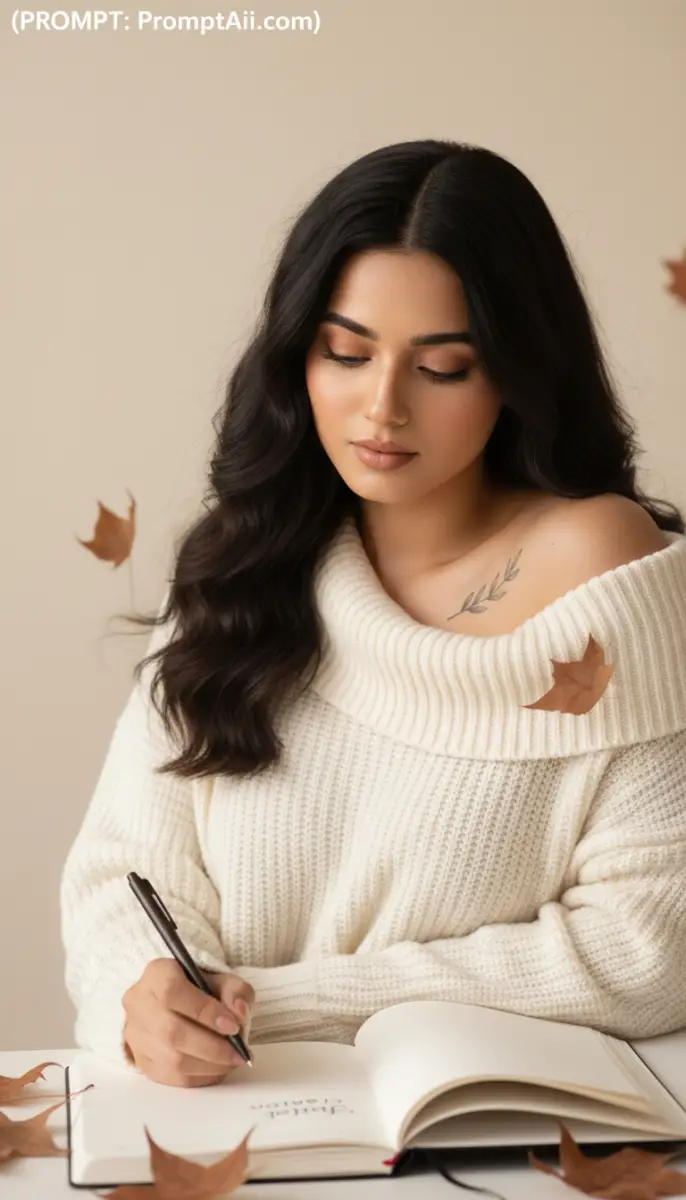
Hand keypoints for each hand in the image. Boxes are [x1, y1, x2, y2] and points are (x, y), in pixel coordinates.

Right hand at [122, 958, 254, 1086]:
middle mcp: (139, 1003)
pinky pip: (170, 1077)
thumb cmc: (199, 989)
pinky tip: (217, 1070)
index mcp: (157, 974)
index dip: (205, 1012)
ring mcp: (135, 1034)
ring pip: (171, 1060)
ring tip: (232, 1061)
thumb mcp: (222, 978)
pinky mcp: (140, 1060)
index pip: (173, 992)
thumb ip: (235, 991)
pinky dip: (199, 1077)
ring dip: (209, 1066)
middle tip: (239, 1052)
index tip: (233, 1026)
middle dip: (212, 1047)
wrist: (175, 1003)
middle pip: (172, 1032)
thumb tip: (239, 1013)